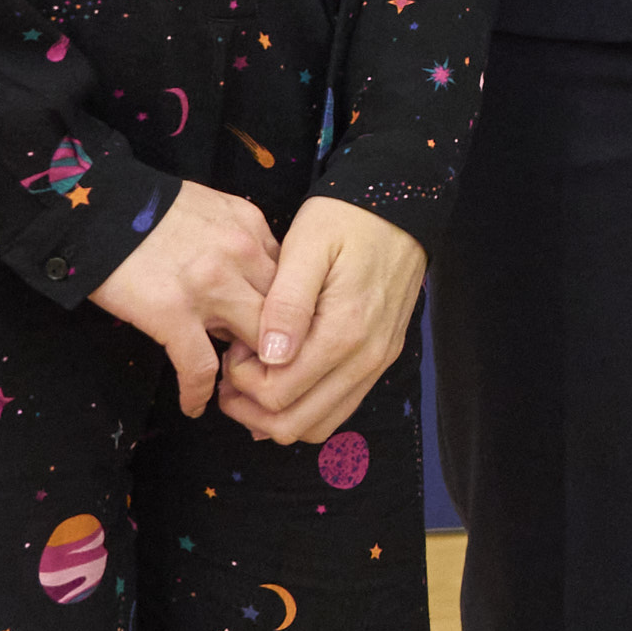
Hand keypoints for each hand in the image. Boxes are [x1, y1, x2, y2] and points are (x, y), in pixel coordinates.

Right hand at [88, 181, 280, 416]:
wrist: (93, 207)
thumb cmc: (148, 208)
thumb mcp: (212, 208)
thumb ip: (241, 240)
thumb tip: (255, 280)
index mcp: (252, 228)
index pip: (296, 280)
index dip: (293, 314)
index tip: (285, 336)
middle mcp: (241, 255)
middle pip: (289, 314)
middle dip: (284, 346)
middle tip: (269, 370)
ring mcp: (210, 286)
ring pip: (260, 343)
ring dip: (251, 371)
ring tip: (236, 389)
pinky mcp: (172, 313)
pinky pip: (199, 368)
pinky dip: (199, 394)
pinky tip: (194, 406)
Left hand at [214, 195, 424, 447]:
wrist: (400, 205)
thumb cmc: (347, 219)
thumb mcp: (307, 246)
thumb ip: (287, 303)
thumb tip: (271, 356)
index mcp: (344, 332)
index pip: (278, 394)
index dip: (241, 381)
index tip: (232, 347)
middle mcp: (366, 358)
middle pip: (296, 425)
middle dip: (251, 410)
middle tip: (231, 375)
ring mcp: (377, 362)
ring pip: (319, 425)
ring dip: (277, 415)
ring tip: (253, 378)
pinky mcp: (381, 357)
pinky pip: (340, 406)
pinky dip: (305, 406)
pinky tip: (283, 377)